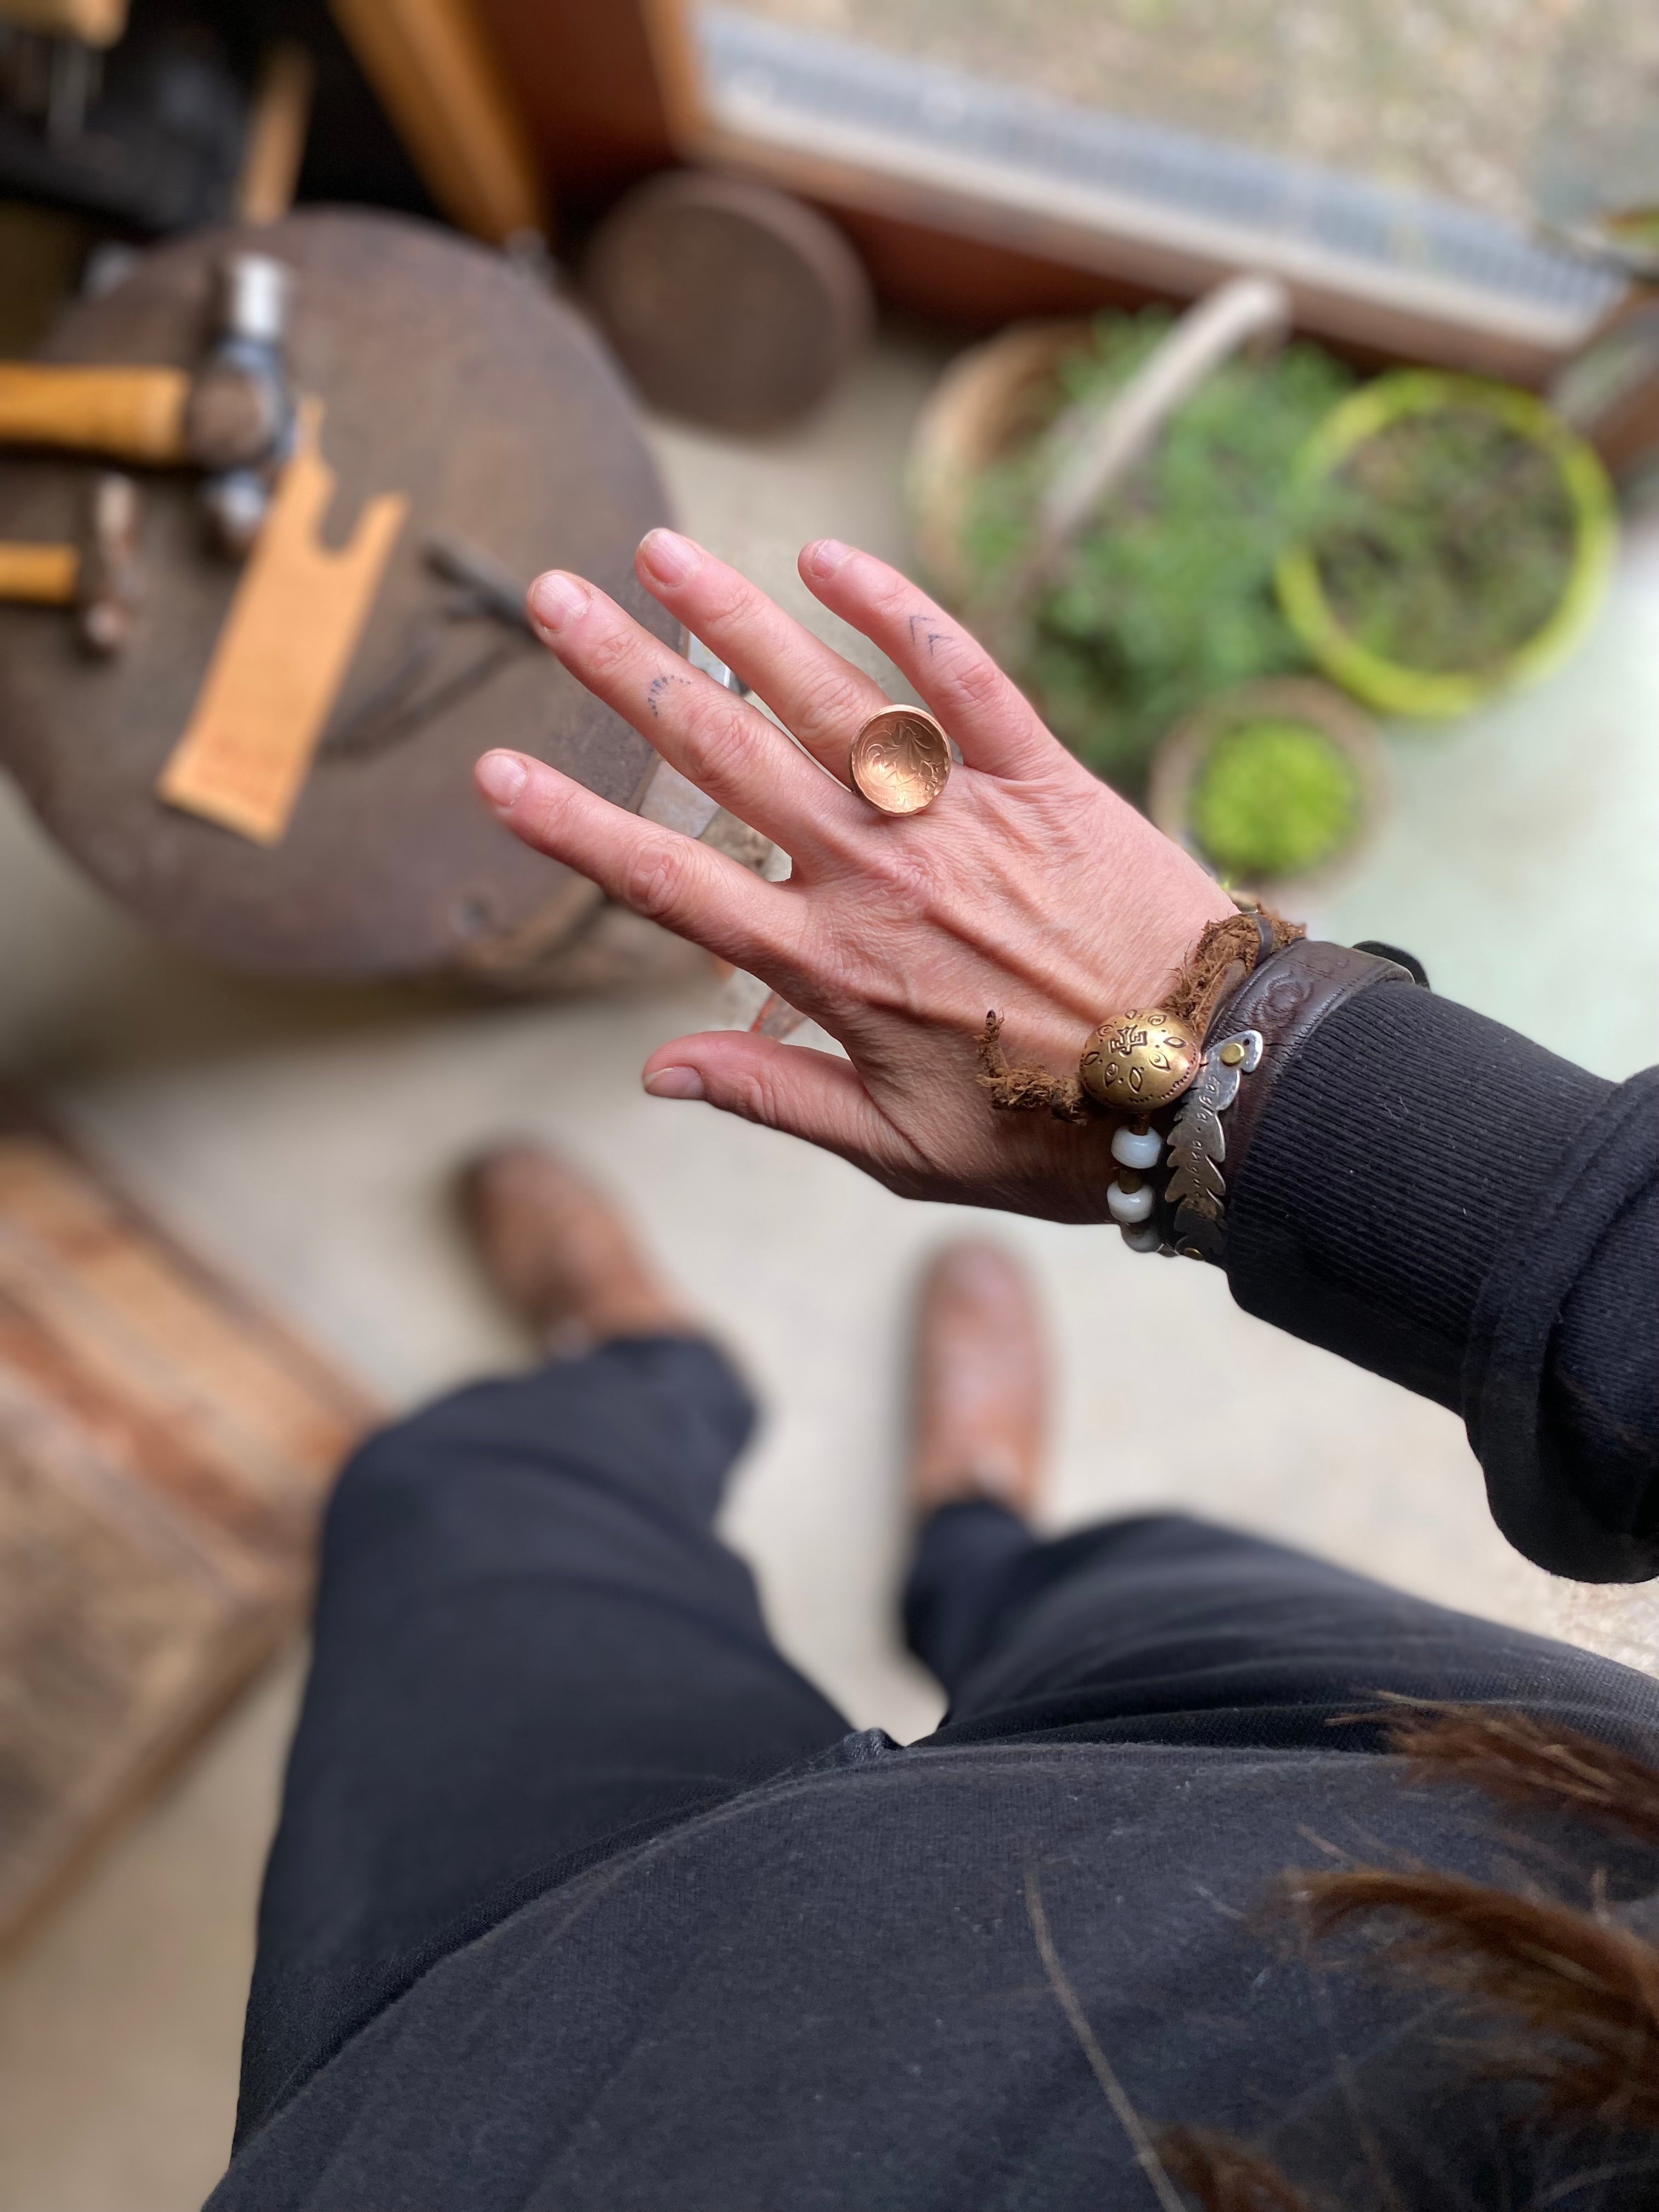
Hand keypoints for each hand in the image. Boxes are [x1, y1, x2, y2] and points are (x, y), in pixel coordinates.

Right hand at [475, 531, 1233, 1222]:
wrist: (1213, 1083)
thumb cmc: (1053, 1131)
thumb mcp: (900, 1150)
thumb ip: (774, 1096)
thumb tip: (653, 1069)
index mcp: (831, 965)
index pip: (667, 883)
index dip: (571, 825)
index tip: (493, 771)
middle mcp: (876, 871)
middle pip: (723, 756)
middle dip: (626, 674)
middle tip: (548, 599)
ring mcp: (958, 814)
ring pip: (824, 696)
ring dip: (733, 618)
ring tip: (658, 552)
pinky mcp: (1043, 774)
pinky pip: (960, 674)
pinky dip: (898, 611)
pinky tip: (829, 556)